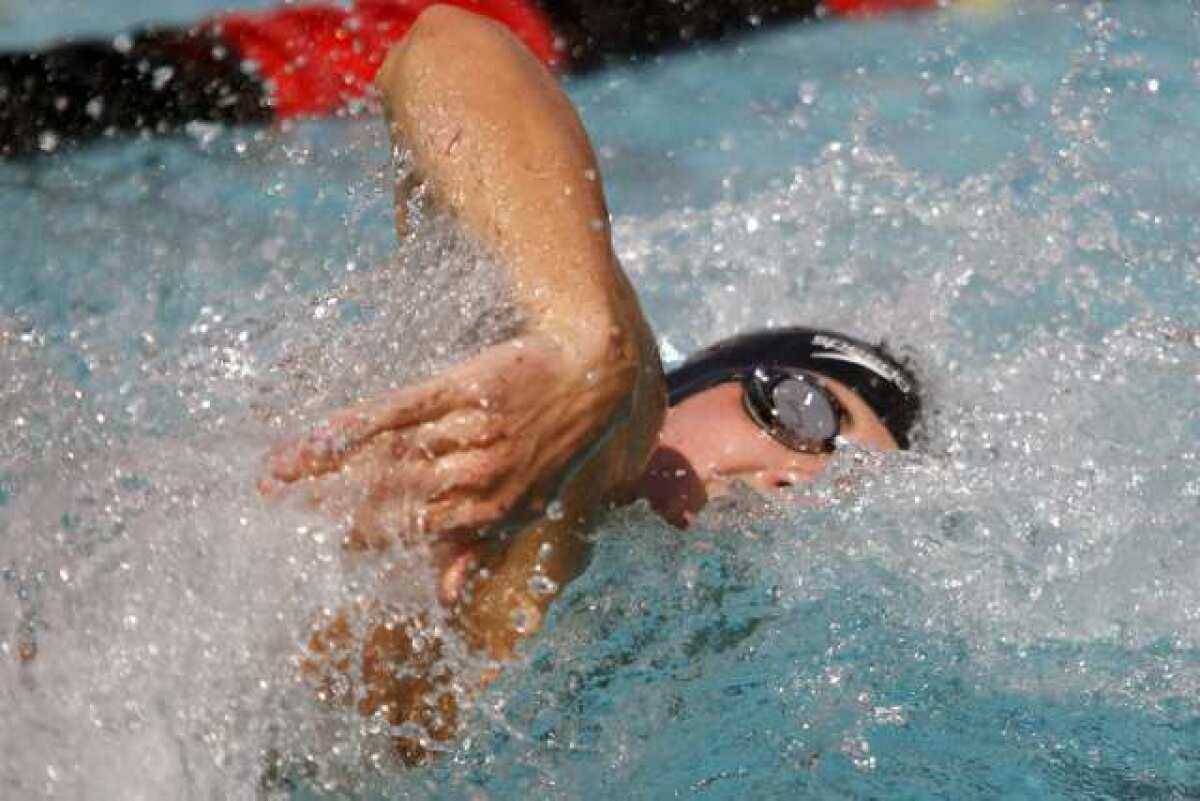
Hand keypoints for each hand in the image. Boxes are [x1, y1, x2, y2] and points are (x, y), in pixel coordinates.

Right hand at [262, 333, 627, 556]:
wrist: (591, 369)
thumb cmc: (555, 443)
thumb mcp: (527, 503)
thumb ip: (478, 546)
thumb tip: (445, 597)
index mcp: (489, 508)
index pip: (410, 528)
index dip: (356, 536)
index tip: (307, 542)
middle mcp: (476, 473)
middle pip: (389, 493)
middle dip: (327, 505)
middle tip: (270, 512)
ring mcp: (468, 429)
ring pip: (387, 454)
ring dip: (328, 465)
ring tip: (276, 473)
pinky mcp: (462, 386)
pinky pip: (402, 408)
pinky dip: (359, 422)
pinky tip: (321, 433)